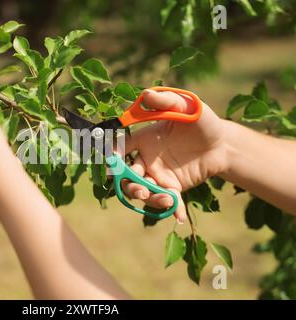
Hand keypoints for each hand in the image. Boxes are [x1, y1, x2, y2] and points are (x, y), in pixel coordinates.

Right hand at [122, 89, 229, 222]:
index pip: (121, 147)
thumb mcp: (187, 107)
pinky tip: (178, 216)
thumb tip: (146, 94)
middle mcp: (146, 159)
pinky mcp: (172, 187)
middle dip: (130, 186)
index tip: (111, 163)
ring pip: (144, 191)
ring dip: (150, 199)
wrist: (223, 143)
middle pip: (127, 176)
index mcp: (144, 139)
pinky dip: (171, 210)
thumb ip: (167, 102)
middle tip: (142, 190)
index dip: (112, 155)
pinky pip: (167, 200)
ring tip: (167, 201)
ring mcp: (158, 175)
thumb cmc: (202, 121)